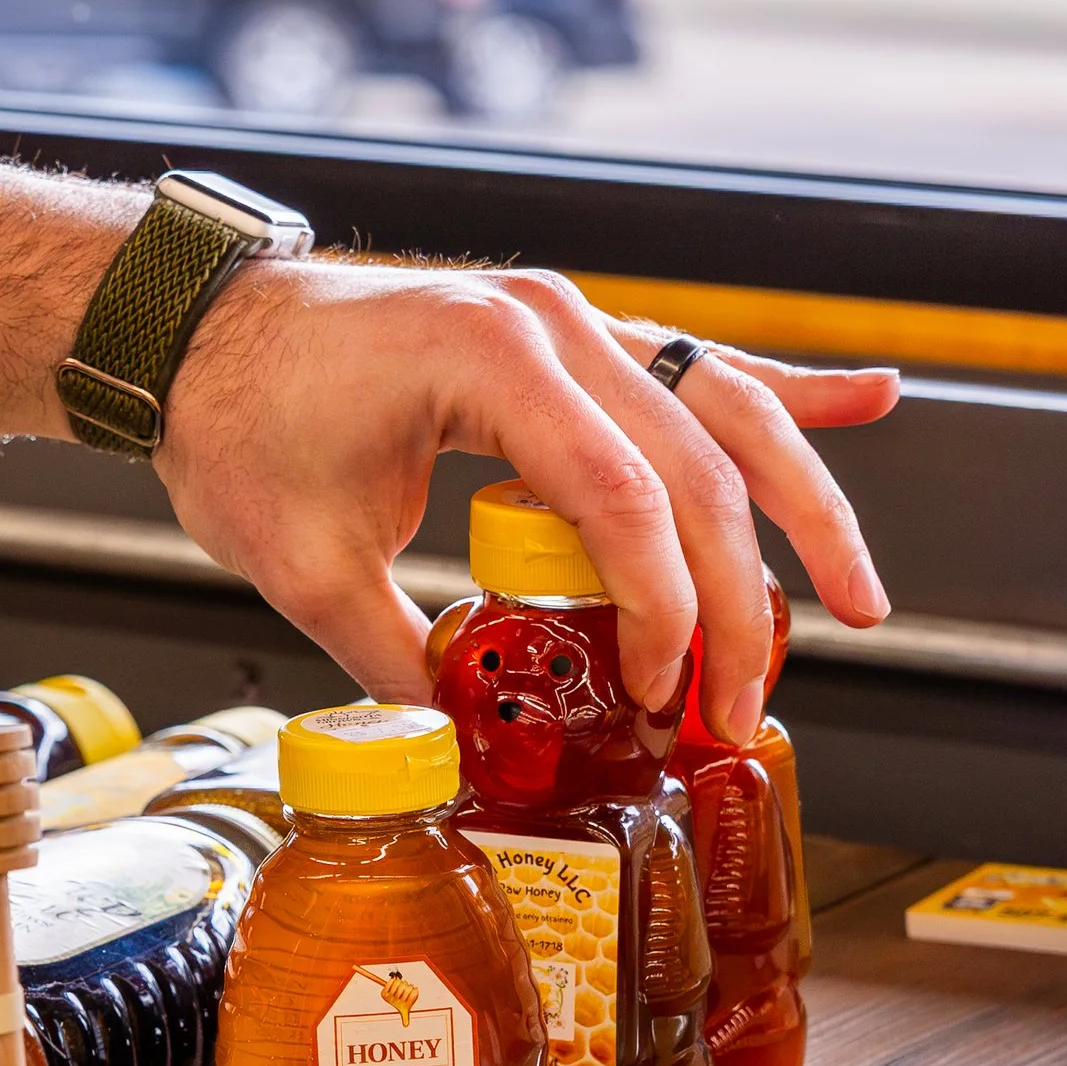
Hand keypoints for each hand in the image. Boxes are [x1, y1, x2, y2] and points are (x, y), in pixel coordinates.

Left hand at [155, 259, 895, 744]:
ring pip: (725, 409)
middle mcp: (552, 322)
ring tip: (860, 597)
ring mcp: (569, 318)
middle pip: (697, 464)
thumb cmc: (238, 421)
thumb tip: (473, 747)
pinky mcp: (568, 334)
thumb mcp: (306, 564)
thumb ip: (400, 658)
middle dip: (741, 597)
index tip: (657, 697)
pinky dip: (785, 393)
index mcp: (492, 360)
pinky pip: (695, 366)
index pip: (626, 498)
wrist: (196, 330)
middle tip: (747, 702)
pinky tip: (870, 402)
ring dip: (803, 505)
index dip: (663, 611)